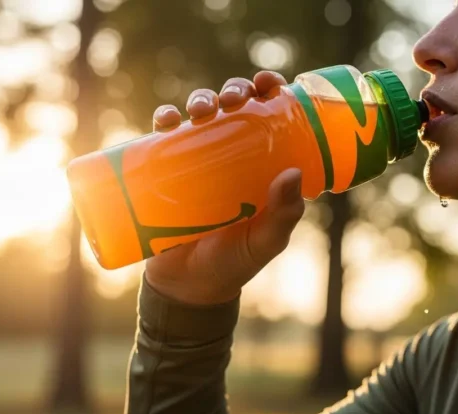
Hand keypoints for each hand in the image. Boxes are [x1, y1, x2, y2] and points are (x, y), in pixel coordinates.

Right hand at [144, 71, 304, 305]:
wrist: (190, 287)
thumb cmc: (236, 262)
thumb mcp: (266, 240)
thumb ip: (284, 214)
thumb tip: (294, 172)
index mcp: (263, 165)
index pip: (271, 117)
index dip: (270, 91)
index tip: (267, 83)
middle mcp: (232, 156)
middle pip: (234, 107)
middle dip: (234, 90)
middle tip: (233, 99)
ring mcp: (198, 161)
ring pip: (199, 115)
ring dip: (200, 99)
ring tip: (201, 110)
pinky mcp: (166, 171)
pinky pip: (162, 138)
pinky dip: (162, 121)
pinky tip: (164, 121)